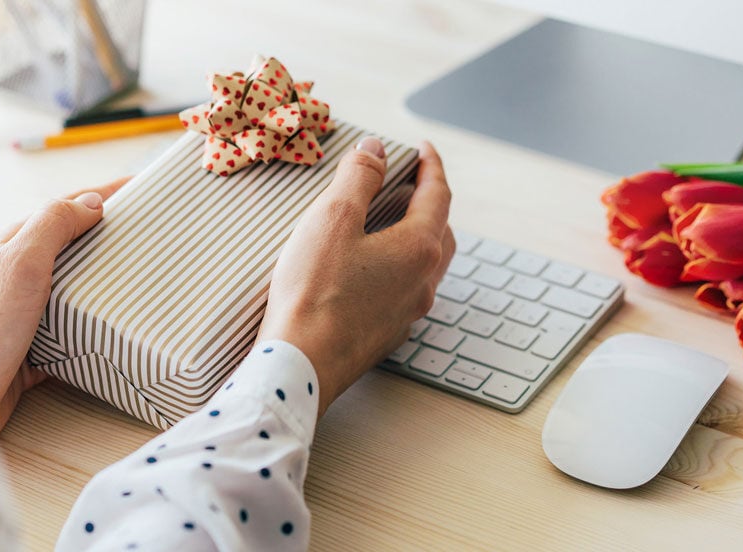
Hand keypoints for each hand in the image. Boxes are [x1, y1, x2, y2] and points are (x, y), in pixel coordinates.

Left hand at [0, 179, 127, 438]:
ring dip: (106, 282)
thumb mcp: (19, 265)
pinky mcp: (33, 352)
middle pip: (70, 248)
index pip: (62, 210)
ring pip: (74, 289)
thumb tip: (91, 202)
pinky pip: (75, 331)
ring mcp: (23, 316)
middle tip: (148, 233)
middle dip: (108, 236)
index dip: (101, 196)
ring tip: (140, 276)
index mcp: (7, 249)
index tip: (138, 187)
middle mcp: (13, 279)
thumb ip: (52, 227)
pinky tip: (115, 328)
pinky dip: (98, 326)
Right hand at [259, 138, 454, 416]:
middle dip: (430, 202)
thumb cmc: (314, 291)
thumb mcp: (332, 219)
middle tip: (409, 183)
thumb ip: (358, 177)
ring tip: (393, 223)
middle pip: (441, 231)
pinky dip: (400, 267)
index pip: (438, 194)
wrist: (301, 365)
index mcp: (418, 248)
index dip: (431, 165)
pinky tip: (374, 268)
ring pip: (427, 265)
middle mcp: (423, 281)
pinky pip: (406, 290)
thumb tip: (376, 149)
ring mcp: (409, 312)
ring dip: (418, 237)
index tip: (423, 149)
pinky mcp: (388, 334)